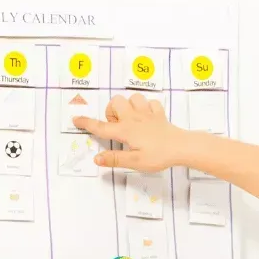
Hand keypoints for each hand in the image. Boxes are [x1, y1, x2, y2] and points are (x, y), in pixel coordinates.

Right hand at [71, 92, 185, 172]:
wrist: (182, 147)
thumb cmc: (159, 155)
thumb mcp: (135, 162)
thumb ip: (115, 159)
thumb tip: (96, 159)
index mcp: (126, 131)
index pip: (102, 127)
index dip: (87, 123)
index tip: (76, 120)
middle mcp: (134, 118)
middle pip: (115, 102)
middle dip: (111, 111)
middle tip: (117, 126)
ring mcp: (147, 114)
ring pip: (133, 97)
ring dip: (129, 105)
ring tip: (131, 119)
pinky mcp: (159, 114)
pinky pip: (150, 103)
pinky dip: (147, 107)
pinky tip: (147, 117)